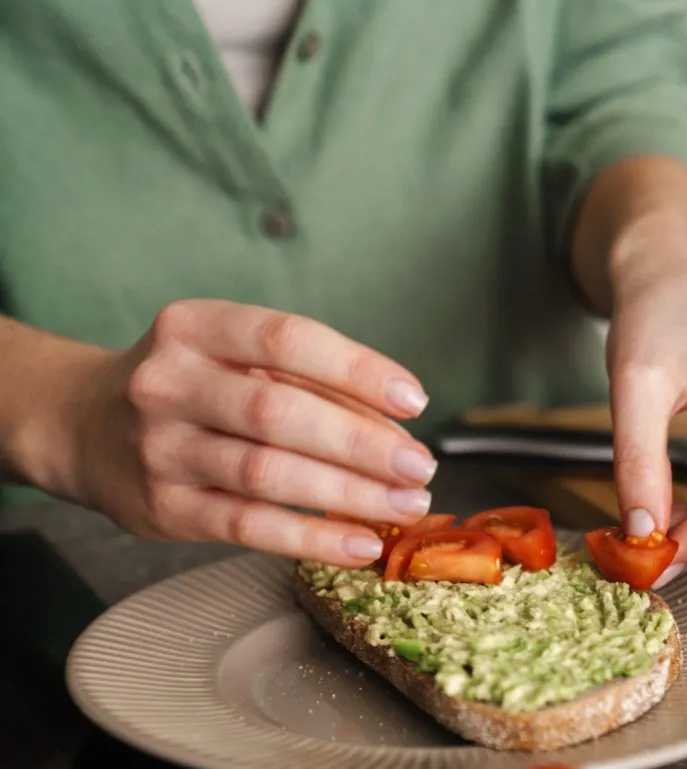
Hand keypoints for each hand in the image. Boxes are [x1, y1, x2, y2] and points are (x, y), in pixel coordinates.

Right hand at [58, 299, 436, 565]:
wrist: (83, 425)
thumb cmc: (191, 386)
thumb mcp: (234, 358)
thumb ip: (308, 382)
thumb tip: (396, 429)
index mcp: (194, 327)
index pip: (287, 340)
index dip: (358, 370)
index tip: (414, 400)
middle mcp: (168, 383)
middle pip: (280, 412)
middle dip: (362, 443)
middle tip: (419, 466)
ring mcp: (159, 448)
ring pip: (267, 475)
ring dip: (348, 495)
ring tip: (404, 505)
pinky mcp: (162, 508)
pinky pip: (248, 527)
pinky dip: (312, 538)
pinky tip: (360, 543)